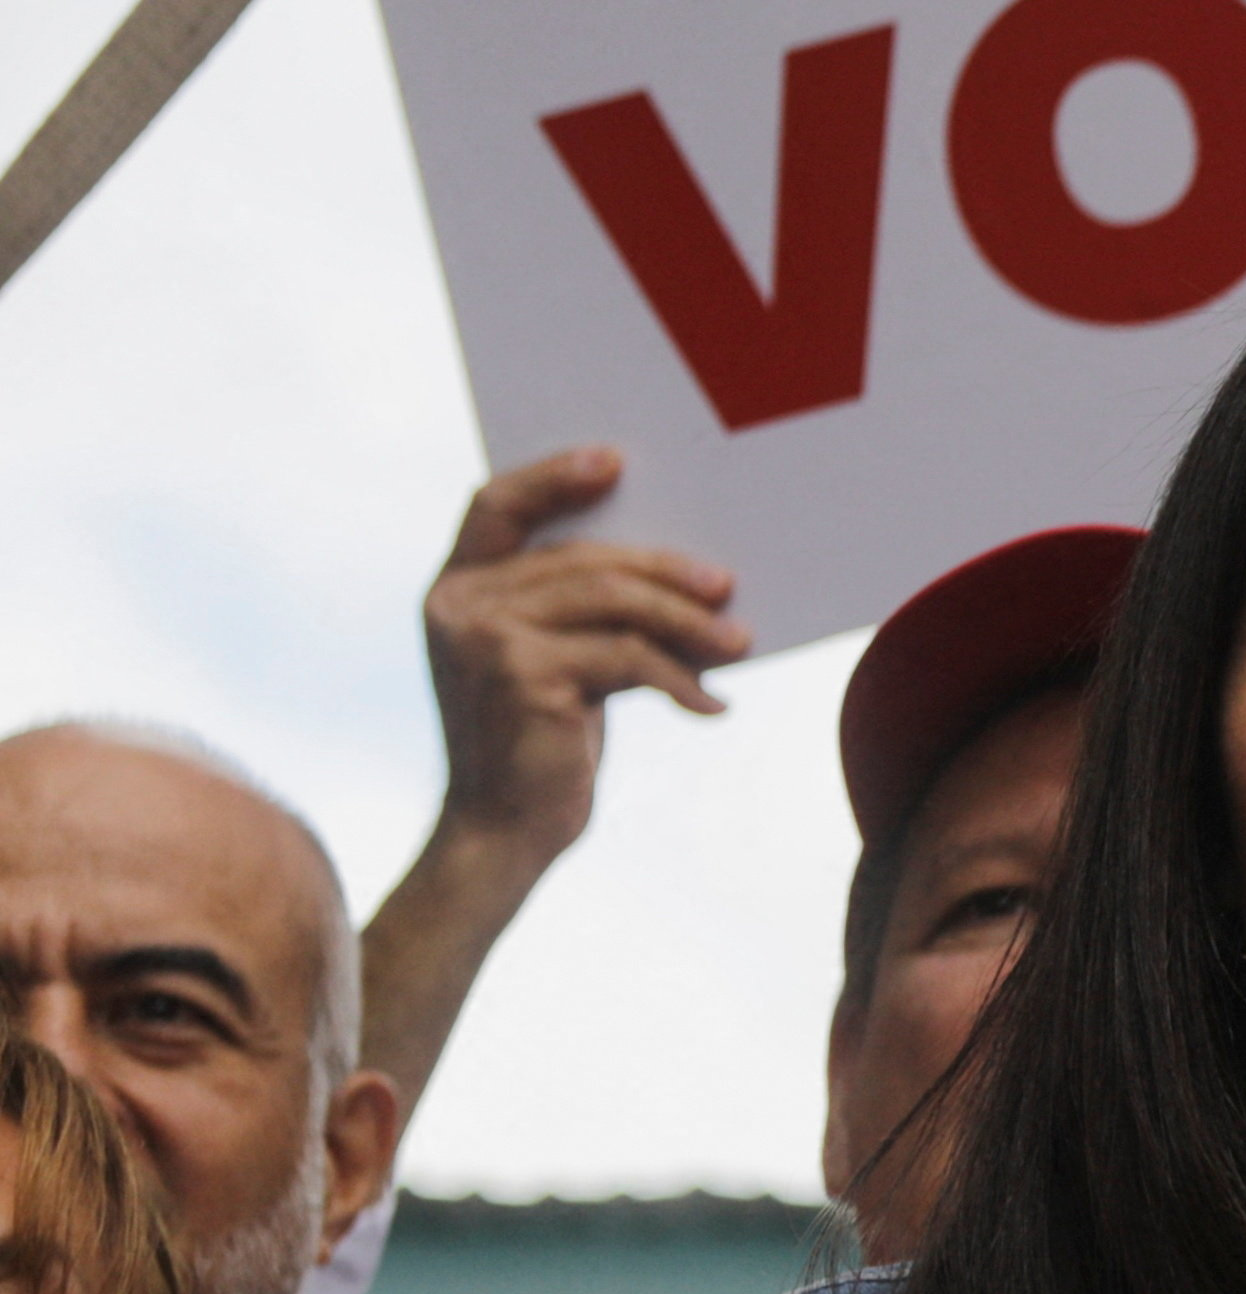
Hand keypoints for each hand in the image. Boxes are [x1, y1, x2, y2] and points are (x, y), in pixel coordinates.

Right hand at [420, 447, 746, 868]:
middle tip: (728, 588)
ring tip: (739, 643)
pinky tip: (711, 707)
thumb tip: (694, 575)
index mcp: (458, 587)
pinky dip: (680, 680)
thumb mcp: (559, 661)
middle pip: (585, 559)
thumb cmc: (542, 741)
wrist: (505, 831)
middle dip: (667, 572)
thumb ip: (587, 610)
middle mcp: (458, 604)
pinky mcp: (521, 675)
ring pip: (614, 602)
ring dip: (689, 623)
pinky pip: (626, 657)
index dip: (552, 475)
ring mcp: (483, 638)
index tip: (616, 461)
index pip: (495, 505)